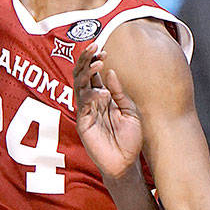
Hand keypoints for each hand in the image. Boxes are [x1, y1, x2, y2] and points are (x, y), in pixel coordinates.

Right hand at [73, 48, 143, 181]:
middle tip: (93, 46)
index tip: (103, 50)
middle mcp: (92, 101)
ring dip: (87, 73)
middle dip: (86, 60)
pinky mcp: (83, 123)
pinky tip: (102, 93)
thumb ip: (119, 92)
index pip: (94, 73)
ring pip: (79, 86)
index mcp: (102, 96)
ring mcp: (86, 111)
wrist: (126, 163)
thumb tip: (110, 71)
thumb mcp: (129, 111)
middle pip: (82, 75)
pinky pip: (83, 105)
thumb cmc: (129, 138)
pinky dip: (91, 96)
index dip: (96, 60)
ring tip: (98, 63)